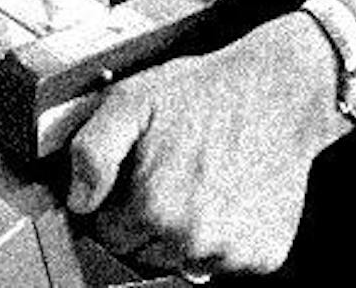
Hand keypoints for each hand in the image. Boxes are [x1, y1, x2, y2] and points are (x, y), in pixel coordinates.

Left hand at [68, 15, 346, 279]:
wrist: (277, 93)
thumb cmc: (205, 94)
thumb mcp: (131, 100)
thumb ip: (91, 151)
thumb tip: (78, 199)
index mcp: (153, 206)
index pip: (106, 232)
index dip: (113, 201)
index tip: (134, 174)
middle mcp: (192, 239)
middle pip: (142, 251)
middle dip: (146, 217)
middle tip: (169, 172)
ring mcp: (230, 253)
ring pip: (181, 260)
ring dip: (183, 232)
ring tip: (199, 182)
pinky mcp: (262, 256)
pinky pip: (224, 263)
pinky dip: (222, 238)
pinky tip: (226, 196)